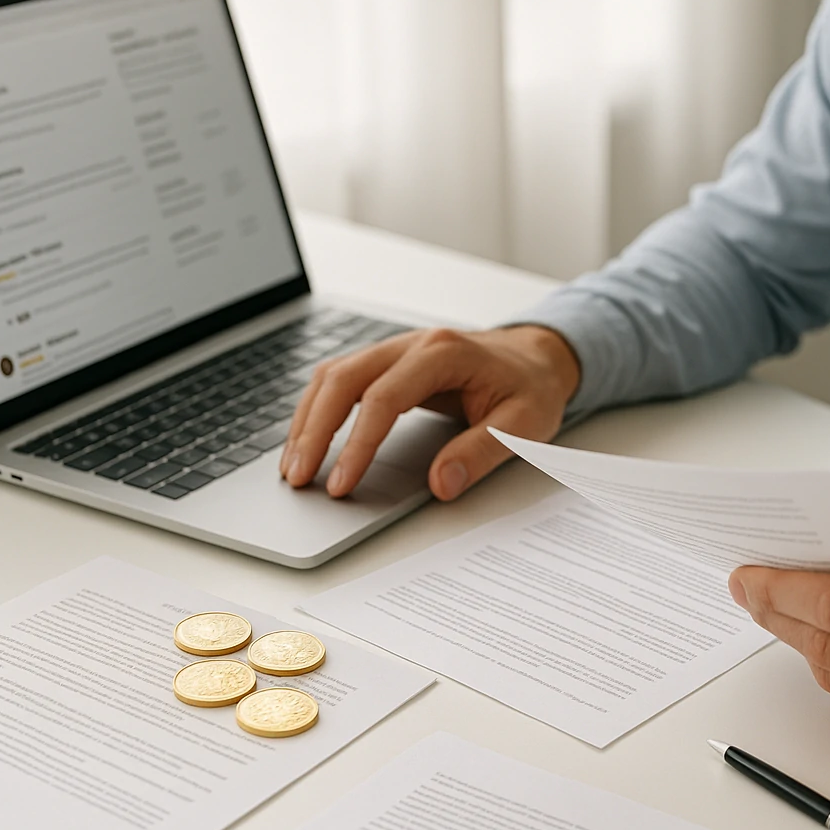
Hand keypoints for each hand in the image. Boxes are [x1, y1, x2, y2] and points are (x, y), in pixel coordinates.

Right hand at [278, 324, 580, 500]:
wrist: (536, 358)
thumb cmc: (530, 388)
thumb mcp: (524, 424)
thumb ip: (482, 453)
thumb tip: (441, 484)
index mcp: (443, 353)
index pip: (384, 398)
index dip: (357, 443)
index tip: (341, 483)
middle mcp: (410, 345)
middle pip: (343, 379)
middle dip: (314, 431)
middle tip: (298, 478)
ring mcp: (395, 350)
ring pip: (332, 376)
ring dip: (307, 420)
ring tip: (292, 467)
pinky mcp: (387, 364)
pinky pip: (339, 381)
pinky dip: (317, 410)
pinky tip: (307, 442)